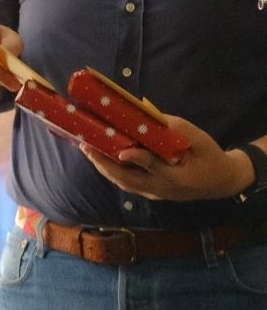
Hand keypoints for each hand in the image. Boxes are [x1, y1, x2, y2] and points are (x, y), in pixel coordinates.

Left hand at [78, 115, 254, 201]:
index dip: (138, 159)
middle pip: (128, 180)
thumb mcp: (201, 140)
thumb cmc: (211, 157)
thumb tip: (149, 115)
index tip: (122, 151)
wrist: (223, 181)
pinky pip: (128, 183)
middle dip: (105, 164)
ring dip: (104, 168)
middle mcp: (162, 189)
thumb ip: (177, 130)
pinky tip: (102, 158)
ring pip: (124, 183)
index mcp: (179, 177)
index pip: (155, 167)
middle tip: (87, 147)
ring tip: (88, 150)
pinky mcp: (152, 193)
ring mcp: (155, 193)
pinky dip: (112, 171)